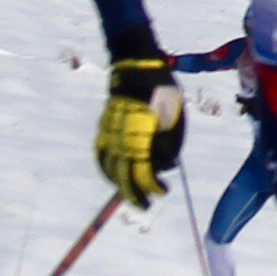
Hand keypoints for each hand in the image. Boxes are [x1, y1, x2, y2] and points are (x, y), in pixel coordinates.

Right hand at [94, 44, 183, 206]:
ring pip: (110, 170)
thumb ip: (170, 145)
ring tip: (133, 195)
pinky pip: (100, 157)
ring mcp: (110, 134)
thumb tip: (163, 169)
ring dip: (121, 187)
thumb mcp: (175, 117)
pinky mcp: (103, 130)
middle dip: (136, 196)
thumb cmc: (163, 92)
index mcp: (143, 136)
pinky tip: (115, 178)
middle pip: (124, 178)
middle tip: (146, 206)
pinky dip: (106, 171)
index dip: (154, 187)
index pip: (145, 173)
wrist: (136, 69)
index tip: (164, 190)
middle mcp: (122, 138)